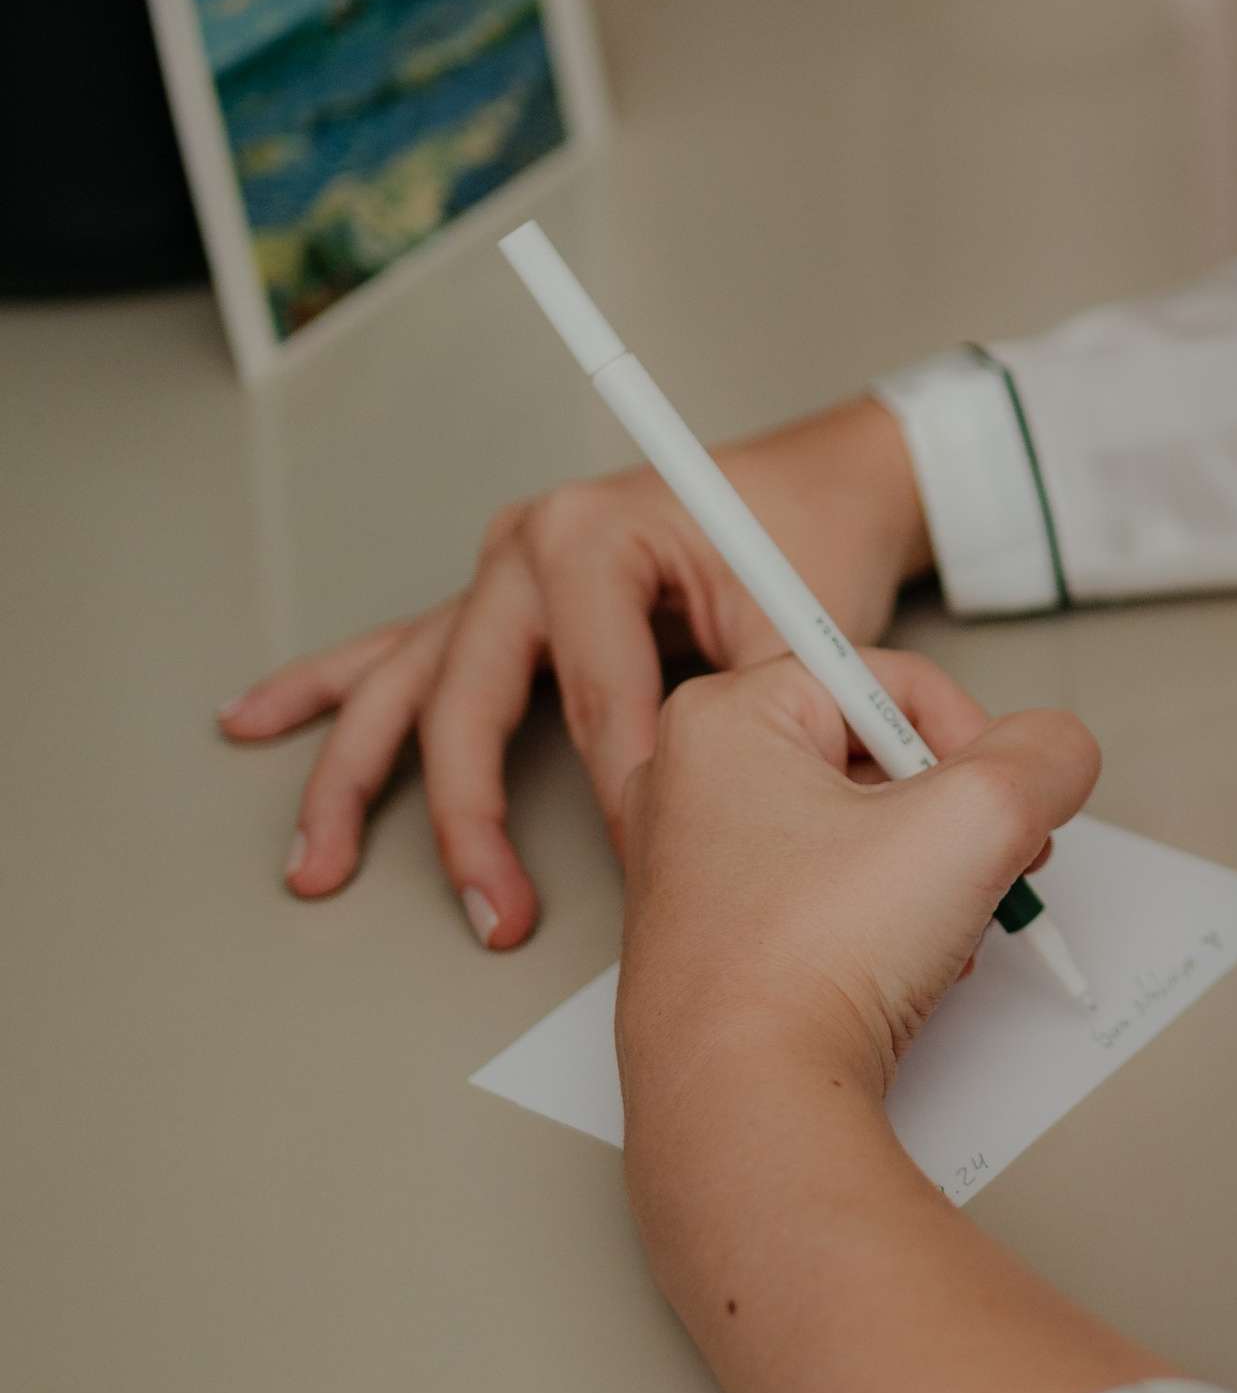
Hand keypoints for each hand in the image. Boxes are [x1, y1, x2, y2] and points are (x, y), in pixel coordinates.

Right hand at [218, 392, 934, 947]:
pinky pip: (402, 654)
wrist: (820, 485)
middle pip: (467, 699)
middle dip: (467, 816)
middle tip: (489, 907)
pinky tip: (260, 719)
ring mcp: (501, 575)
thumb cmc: (807, 538)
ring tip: (314, 858)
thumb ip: (754, 713)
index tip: (647, 866)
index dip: (626, 793)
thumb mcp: (799, 623)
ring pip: (406, 685)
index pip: (596, 697)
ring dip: (349, 774)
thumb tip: (716, 805)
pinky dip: (330, 689)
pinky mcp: (496, 604)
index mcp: (595, 535)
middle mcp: (527, 546)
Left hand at [612, 650, 1143, 1392]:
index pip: (866, 663)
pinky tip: (922, 1005)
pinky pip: (848, 934)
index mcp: (719, 737)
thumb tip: (1072, 752)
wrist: (741, 1154)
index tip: (986, 780)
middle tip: (987, 875)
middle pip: (870, 764)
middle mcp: (687, 816)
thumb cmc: (824, 985)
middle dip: (953, 816)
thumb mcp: (970, 826)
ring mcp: (705, 918)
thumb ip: (1044, 761)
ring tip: (956, 951)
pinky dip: (898, 953)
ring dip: (931, 890)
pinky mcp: (733, 1006)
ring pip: (864, 857)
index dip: (951, 719)